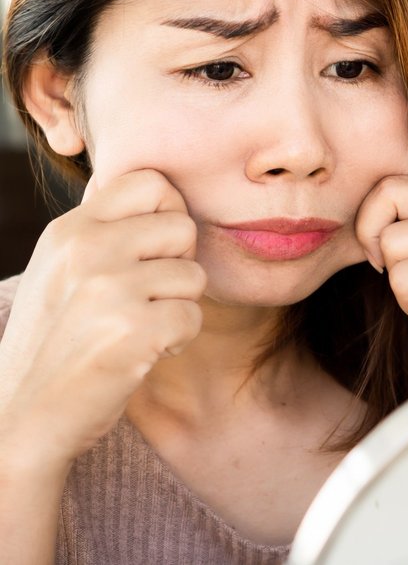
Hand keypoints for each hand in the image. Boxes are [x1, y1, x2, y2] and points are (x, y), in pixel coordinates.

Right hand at [0, 169, 205, 468]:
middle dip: (177, 264)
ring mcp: (109, 289)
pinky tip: (146, 351)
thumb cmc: (50, 341)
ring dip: (178, 306)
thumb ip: (96, 226)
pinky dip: (178, 339)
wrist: (22, 417)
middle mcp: (88, 249)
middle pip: (181, 226)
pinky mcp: (133, 331)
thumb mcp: (56, 267)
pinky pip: (193, 316)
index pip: (150, 181)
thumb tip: (136, 182)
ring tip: (142, 326)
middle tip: (151, 295)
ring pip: (193, 275)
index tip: (155, 246)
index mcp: (71, 229)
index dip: (167, 211)